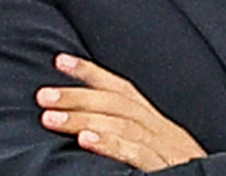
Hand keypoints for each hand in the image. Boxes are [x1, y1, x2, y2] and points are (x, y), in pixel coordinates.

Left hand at [36, 53, 206, 170]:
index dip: (91, 73)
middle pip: (116, 102)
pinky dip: (110, 144)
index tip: (60, 60)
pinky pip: (136, 152)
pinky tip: (86, 140)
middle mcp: (160, 128)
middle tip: (43, 94)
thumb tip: (88, 128)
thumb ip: (130, 136)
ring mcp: (164, 147)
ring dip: (82, 117)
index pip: (121, 88)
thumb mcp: (157, 150)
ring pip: (121, 123)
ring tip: (50, 117)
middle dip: (77, 94)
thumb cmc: (183, 171)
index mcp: (156, 122)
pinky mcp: (166, 167)